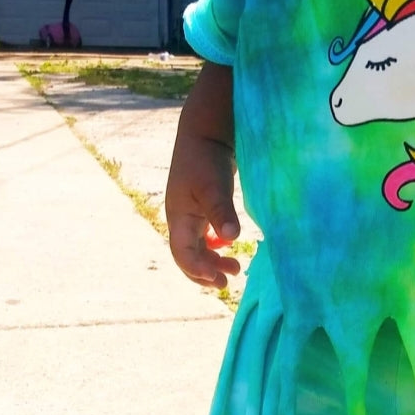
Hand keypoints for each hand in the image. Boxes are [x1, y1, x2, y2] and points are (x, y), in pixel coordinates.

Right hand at [166, 63, 241, 288]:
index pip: (183, 254)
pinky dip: (215, 247)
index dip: (198, 270)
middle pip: (187, 256)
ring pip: (197, 247)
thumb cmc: (206, 157)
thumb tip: (231, 238)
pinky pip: (204, 236)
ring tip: (235, 269)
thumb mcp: (214, 185)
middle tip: (227, 283)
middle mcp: (181, 219)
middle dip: (205, 273)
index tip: (218, 277)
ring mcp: (190, 213)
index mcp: (179, 218)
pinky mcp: (201, 206)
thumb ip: (221, 211)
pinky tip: (230, 246)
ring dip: (212, 261)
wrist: (205, 131)